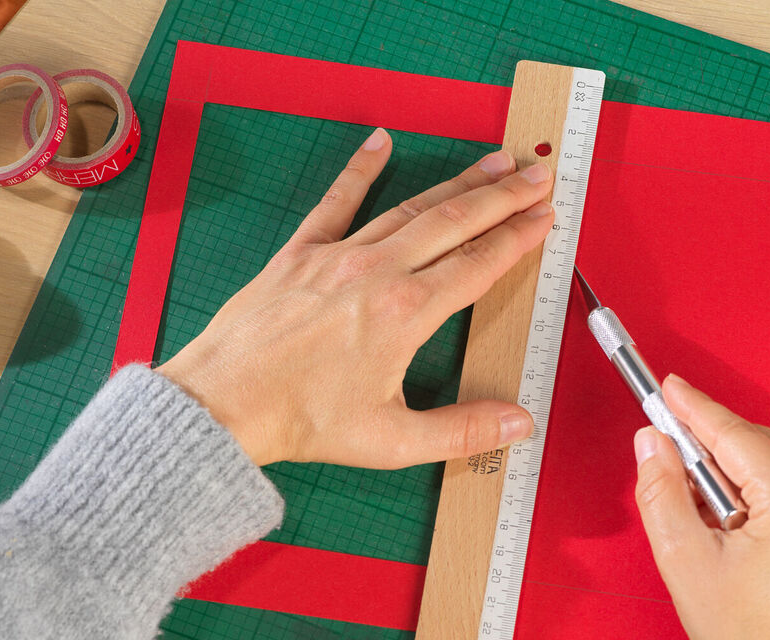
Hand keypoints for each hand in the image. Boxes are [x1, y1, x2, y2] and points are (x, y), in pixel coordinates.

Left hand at [157, 128, 556, 468]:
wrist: (225, 401)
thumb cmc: (303, 420)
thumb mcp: (391, 440)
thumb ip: (461, 431)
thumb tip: (518, 425)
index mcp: (407, 313)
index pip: (478, 264)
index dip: (517, 238)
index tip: (545, 216)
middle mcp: (378, 272)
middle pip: (454, 223)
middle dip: (501, 197)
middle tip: (536, 174)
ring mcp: (337, 256)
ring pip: (408, 208)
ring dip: (455, 185)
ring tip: (491, 163)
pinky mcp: (299, 253)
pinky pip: (335, 203)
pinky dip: (359, 171)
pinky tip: (380, 142)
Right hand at [634, 375, 769, 638]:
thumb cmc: (752, 637)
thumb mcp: (686, 561)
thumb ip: (662, 491)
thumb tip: (653, 443)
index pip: (733, 435)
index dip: (693, 407)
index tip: (667, 387)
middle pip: (752, 443)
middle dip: (708, 452)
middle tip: (667, 464)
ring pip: (769, 459)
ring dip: (730, 473)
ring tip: (705, 519)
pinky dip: (754, 489)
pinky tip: (732, 522)